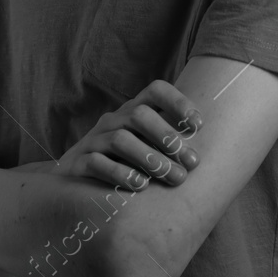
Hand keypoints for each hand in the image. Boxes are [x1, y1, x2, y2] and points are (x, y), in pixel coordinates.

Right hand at [54, 79, 203, 190]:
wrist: (73, 183)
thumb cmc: (122, 164)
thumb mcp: (145, 148)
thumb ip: (168, 144)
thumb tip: (204, 154)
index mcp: (132, 111)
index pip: (154, 90)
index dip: (178, 102)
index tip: (199, 125)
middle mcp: (112, 120)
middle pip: (139, 115)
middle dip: (168, 137)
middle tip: (191, 163)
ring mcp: (92, 140)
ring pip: (120, 139)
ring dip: (150, 158)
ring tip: (173, 178)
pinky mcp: (76, 164)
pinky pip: (96, 162)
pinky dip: (120, 173)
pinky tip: (141, 186)